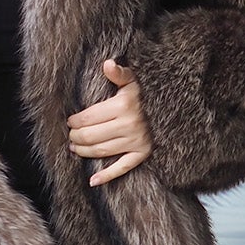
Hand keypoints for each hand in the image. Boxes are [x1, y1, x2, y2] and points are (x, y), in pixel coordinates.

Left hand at [67, 57, 153, 185]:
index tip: (70, 121)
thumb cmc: (148, 93)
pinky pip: (122, 167)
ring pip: (102, 151)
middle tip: (71, 136)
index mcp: (123, 106)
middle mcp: (128, 125)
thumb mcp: (134, 79)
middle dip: (77, 137)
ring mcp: (135, 141)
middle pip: (92, 136)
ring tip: (75, 149)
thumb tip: (107, 63)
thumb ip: (118, 74)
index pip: (89, 118)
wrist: (175, 108)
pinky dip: (107, 176)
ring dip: (84, 152)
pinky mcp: (142, 154)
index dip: (75, 121)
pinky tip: (92, 181)